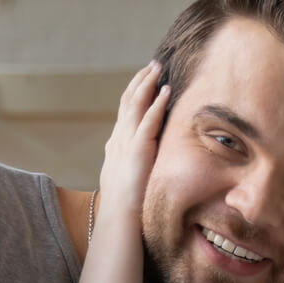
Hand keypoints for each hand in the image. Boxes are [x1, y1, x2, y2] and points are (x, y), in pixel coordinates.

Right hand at [98, 62, 169, 223]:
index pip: (125, 112)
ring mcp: (126, 143)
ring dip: (147, 84)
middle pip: (127, 101)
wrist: (119, 218)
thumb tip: (146, 160)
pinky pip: (148, 121)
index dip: (134, 93)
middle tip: (153, 64)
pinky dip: (156, 104)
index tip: (146, 78)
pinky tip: (166, 91)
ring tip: (159, 68)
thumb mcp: (130, 177)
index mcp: (117, 145)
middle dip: (140, 81)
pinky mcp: (137, 150)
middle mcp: (119, 139)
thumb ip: (137, 164)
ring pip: (135, 105)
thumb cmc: (128, 204)